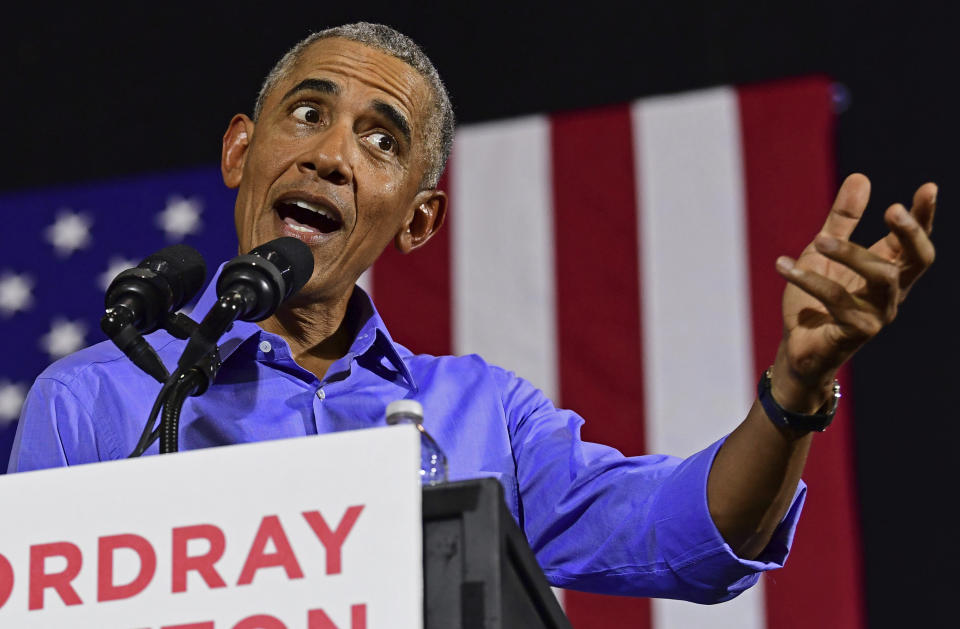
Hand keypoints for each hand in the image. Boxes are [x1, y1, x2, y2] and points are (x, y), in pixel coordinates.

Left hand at [771, 173, 936, 410]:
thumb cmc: (815, 300)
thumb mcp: (824, 252)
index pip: (915, 241)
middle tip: (892, 209)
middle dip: (909, 232)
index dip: (924, 216)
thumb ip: (842, 220)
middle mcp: (892, 293)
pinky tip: (782, 265)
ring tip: (819, 240)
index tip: (928, 187)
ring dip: (851, 253)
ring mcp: (878, 314)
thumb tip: (861, 177)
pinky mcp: (856, 332)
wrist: (797, 347)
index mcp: (888, 271)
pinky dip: (807, 279)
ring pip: (880, 277)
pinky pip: (835, 299)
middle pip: (917, 260)